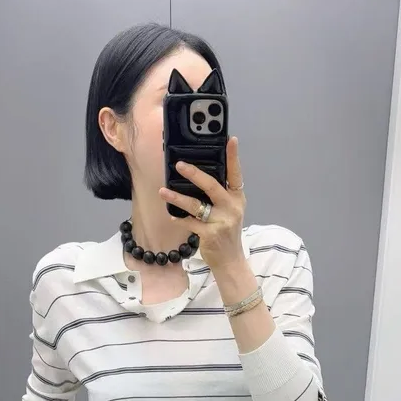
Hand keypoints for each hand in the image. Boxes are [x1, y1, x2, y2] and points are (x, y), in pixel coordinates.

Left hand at [159, 136, 244, 270]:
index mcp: (237, 198)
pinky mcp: (210, 235)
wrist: (230, 261)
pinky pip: (190, 223)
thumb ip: (220, 194)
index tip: (231, 139)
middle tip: (179, 164)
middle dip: (195, 174)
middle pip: (212, 186)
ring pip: (196, 205)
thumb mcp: (230, 211)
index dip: (234, 157)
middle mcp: (232, 208)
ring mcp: (222, 222)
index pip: (236, 174)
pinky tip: (171, 214)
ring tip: (163, 191)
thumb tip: (198, 175)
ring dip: (178, 197)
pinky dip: (179, 218)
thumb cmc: (226, 232)